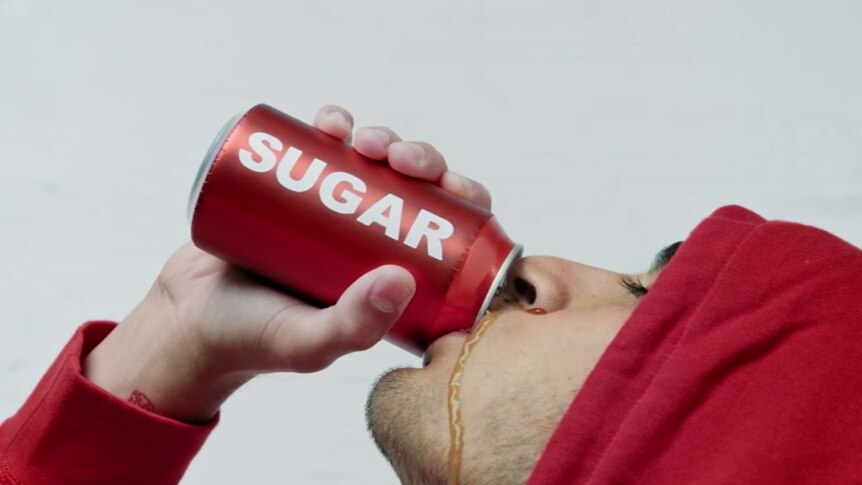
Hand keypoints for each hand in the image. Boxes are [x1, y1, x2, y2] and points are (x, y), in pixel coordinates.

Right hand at [83, 105, 491, 422]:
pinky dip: (334, 126)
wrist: (185, 317)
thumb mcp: (307, 343)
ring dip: (381, 138)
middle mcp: (371, 243)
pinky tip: (332, 121)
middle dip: (420, 160)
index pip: (449, 234)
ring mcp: (334, 213)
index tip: (452, 185)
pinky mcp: (296, 189)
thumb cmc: (252, 341)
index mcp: (395, 280)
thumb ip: (352, 326)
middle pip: (416, 190)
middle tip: (398, 158)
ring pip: (374, 163)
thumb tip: (403, 278)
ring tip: (361, 139)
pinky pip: (325, 148)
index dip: (462, 201)